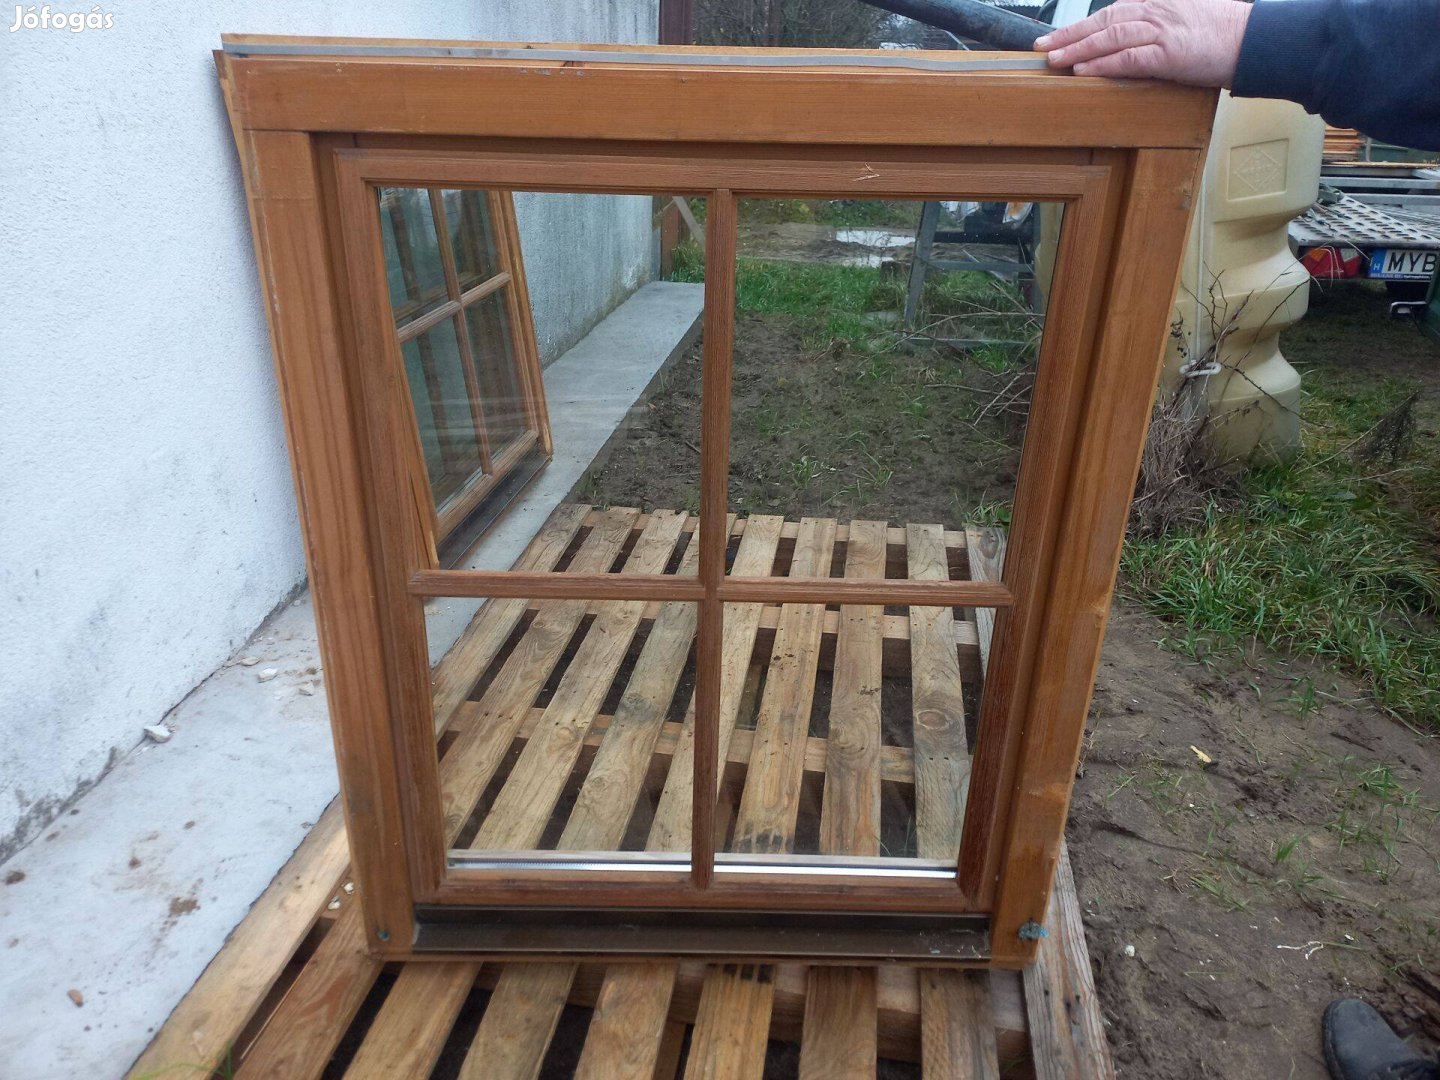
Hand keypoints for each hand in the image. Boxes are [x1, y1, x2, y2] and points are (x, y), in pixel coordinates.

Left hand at [1034, 0, 1250, 87]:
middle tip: (1042, 46)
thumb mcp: (1185, 20)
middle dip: (1069, 34)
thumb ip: (1157, 28)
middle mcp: (1156, 13)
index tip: (1057, 35)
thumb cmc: (1224, 34)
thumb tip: (1131, 45)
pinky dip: (1103, 64)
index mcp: (1158, 4)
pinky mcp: (1170, 55)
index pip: (1112, 11)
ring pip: (1110, 37)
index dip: (1081, 25)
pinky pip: (1129, 58)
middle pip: (1103, 21)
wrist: (1257, 39)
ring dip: (1078, 49)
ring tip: (1053, 59)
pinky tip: (1083, 70)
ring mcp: (1162, 33)